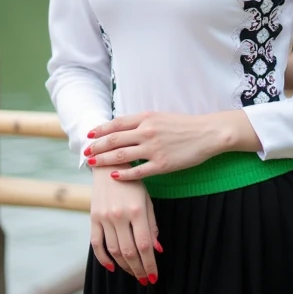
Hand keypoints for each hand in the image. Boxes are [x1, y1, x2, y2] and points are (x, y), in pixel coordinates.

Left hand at [84, 110, 260, 180]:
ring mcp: (154, 149)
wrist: (207, 133)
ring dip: (104, 160)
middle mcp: (147, 132)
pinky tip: (114, 176)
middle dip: (97, 146)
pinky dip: (124, 174)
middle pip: (114, 140)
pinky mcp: (162, 164)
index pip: (117, 124)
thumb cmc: (184, 125)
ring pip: (121, 156)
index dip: (101, 130)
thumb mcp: (161, 117)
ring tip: (93, 164)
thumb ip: (142, 122)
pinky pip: (138, 171)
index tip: (90, 135)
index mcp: (146, 118)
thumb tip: (122, 128)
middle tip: (85, 152)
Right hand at [89, 166, 161, 283]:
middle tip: (144, 279)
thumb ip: (152, 224)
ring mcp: (104, 217)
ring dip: (124, 266)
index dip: (150, 264)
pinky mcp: (93, 218)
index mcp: (137, 210)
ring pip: (114, 251)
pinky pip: (96, 244)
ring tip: (133, 273)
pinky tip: (112, 267)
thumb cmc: (132, 183)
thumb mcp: (147, 200)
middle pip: (129, 252)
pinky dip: (103, 258)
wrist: (108, 165)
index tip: (154, 276)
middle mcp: (119, 215)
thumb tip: (157, 249)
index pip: (144, 245)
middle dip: (138, 269)